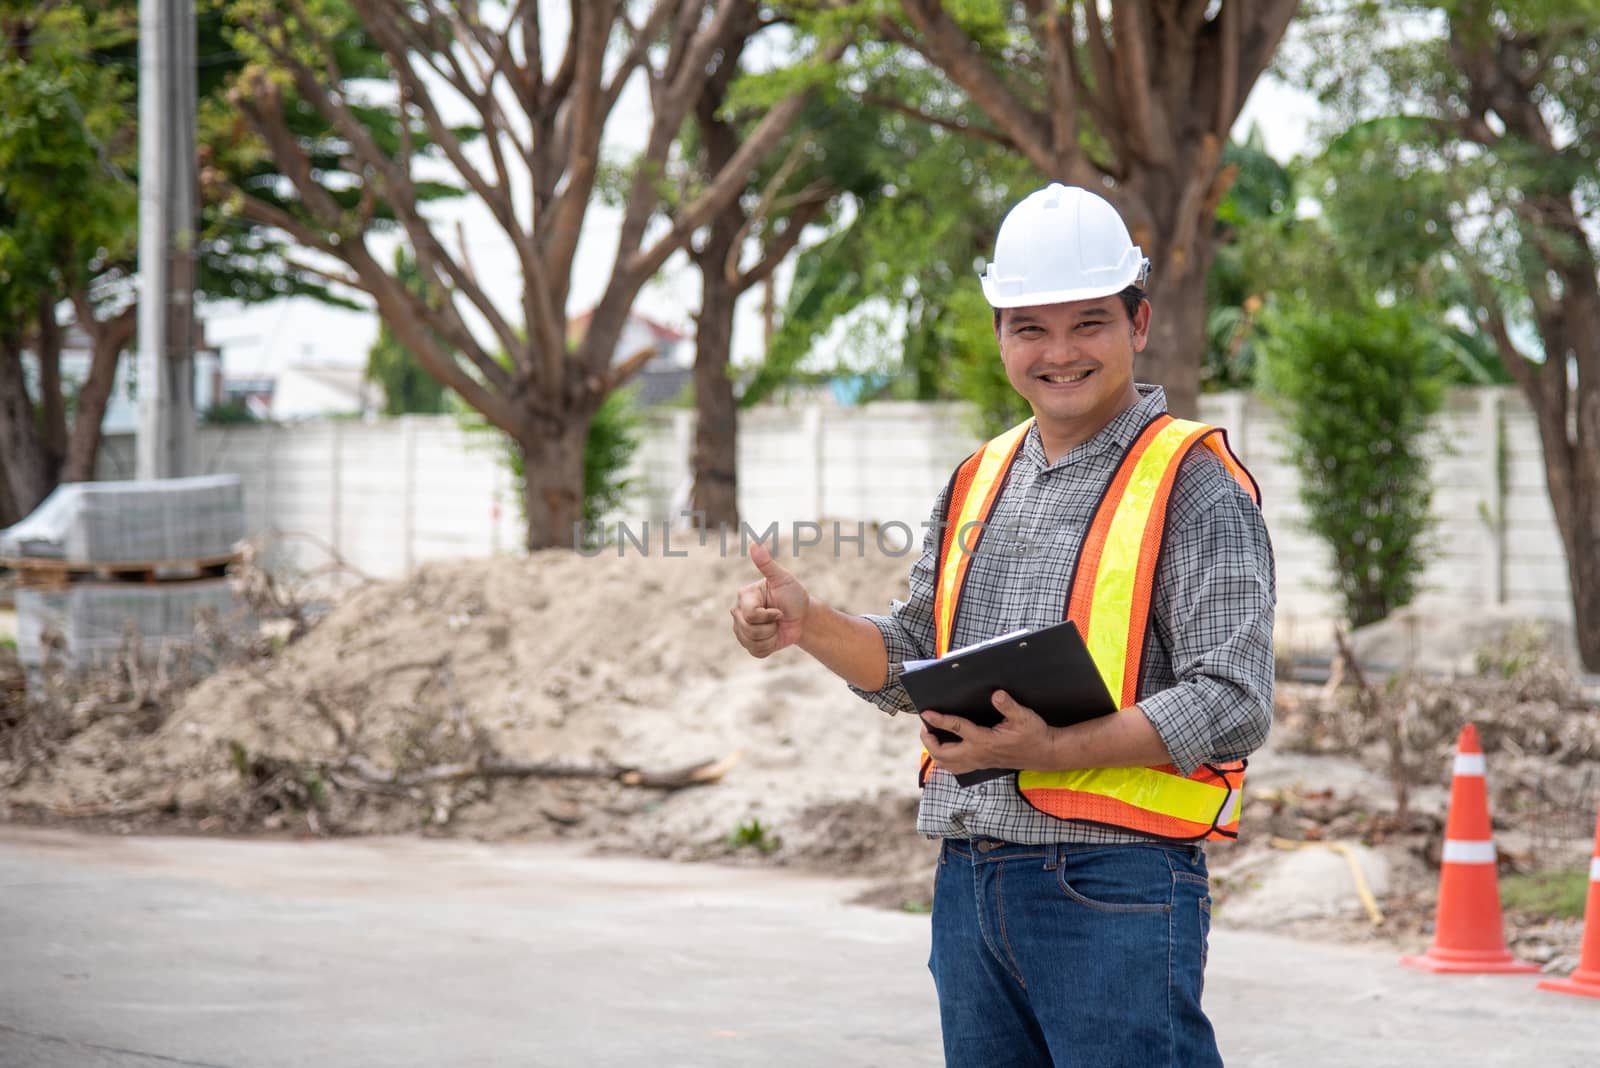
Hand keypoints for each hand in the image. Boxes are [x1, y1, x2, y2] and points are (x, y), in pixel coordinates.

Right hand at [729, 541, 809, 656]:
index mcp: (744, 596)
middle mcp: (738, 612)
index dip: (769, 616)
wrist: (802, 617)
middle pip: (749, 630)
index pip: (751, 615)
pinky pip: (755, 652)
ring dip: (770, 637)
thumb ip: (767, 564)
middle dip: (770, 627)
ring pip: (751, 642)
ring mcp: (741, 629)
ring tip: (775, 626)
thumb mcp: (783, 579)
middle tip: (778, 618)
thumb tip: (754, 544)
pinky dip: (769, 647)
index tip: (780, 610)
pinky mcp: (748, 644)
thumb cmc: (793, 595)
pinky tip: (773, 637)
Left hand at [920, 691, 1058, 774]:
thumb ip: (1008, 705)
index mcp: (985, 741)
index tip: (926, 713)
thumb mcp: (1024, 716)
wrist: (1043, 753)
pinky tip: (943, 750)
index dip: (939, 720)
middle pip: (943, 753)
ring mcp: (978, 762)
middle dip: (929, 740)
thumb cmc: (1034, 734)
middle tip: (925, 726)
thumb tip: (996, 694)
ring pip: (946, 764)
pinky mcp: (981, 765)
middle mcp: (978, 754)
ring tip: (930, 737)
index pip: (956, 728)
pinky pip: (955, 768)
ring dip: (934, 752)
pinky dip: (944, 760)